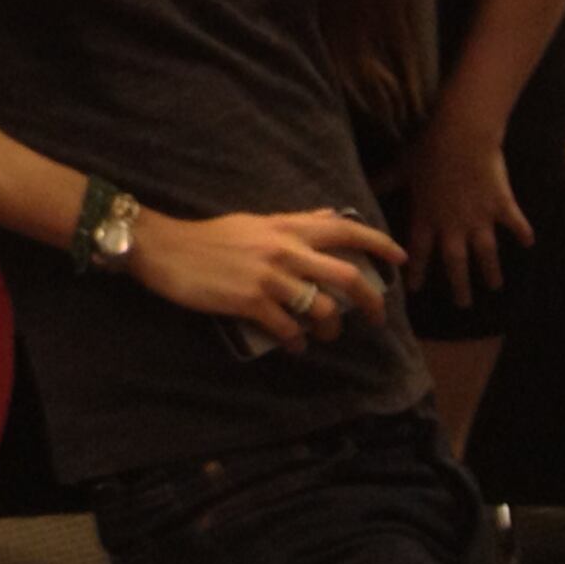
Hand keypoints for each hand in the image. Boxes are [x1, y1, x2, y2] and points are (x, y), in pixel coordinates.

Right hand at [126, 205, 401, 349]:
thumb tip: (331, 217)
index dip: (378, 244)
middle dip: (371, 301)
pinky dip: (297, 342)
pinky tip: (293, 346)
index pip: (344, 230)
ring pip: (322, 308)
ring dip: (331, 329)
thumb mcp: (256, 222)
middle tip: (376, 317)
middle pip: (346, 276)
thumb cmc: (209, 236)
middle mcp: (284, 249)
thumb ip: (295, 222)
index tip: (398, 261)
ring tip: (325, 336)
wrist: (165, 248)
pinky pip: (289, 329)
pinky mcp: (250, 301)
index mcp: (286, 227)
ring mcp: (269, 276)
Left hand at [403, 114, 531, 307]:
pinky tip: (529, 244)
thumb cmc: (427, 149)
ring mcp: (480, 217)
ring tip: (494, 286)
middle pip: (455, 262)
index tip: (415, 290)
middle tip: (463, 304)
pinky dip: (523, 233)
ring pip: (486, 252)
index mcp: (427, 216)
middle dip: (459, 285)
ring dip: (490, 270)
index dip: (417, 271)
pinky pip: (514, 223)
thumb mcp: (402, 167)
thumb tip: (364, 185)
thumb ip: (386, 181)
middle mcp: (453, 224)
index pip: (420, 251)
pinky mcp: (502, 204)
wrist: (461, 135)